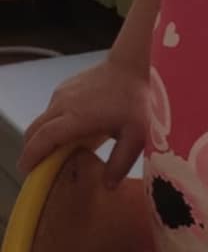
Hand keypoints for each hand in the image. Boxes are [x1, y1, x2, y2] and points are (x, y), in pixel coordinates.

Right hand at [18, 56, 149, 187]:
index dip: (32, 155)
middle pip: (35, 129)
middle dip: (31, 150)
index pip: (45, 137)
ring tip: (55, 155)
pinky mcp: (65, 87)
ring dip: (43, 138)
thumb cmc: (137, 100)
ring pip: (43, 120)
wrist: (132, 65)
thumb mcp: (136, 136)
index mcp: (77, 117)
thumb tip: (107, 186)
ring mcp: (62, 93)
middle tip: (35, 169)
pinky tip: (69, 134)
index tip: (26, 170)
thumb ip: (120, 162)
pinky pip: (52, 111)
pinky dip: (52, 125)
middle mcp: (63, 104)